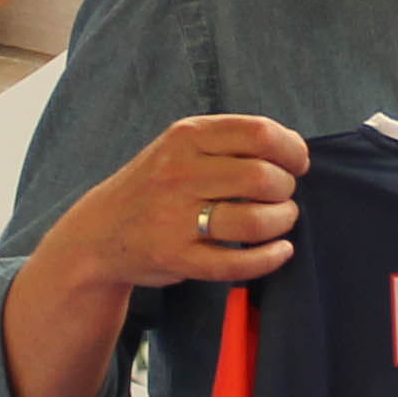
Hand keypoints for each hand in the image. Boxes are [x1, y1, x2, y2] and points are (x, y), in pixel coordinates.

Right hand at [52, 114, 309, 292]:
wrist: (100, 233)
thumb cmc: (156, 186)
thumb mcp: (180, 146)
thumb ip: (229, 141)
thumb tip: (294, 150)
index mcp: (187, 136)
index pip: (259, 133)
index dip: (292, 150)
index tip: (297, 163)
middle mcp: (179, 172)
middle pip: (262, 177)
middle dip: (286, 188)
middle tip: (283, 196)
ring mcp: (175, 217)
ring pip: (254, 220)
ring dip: (282, 221)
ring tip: (281, 221)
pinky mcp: (177, 258)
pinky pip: (237, 263)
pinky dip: (269, 258)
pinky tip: (280, 251)